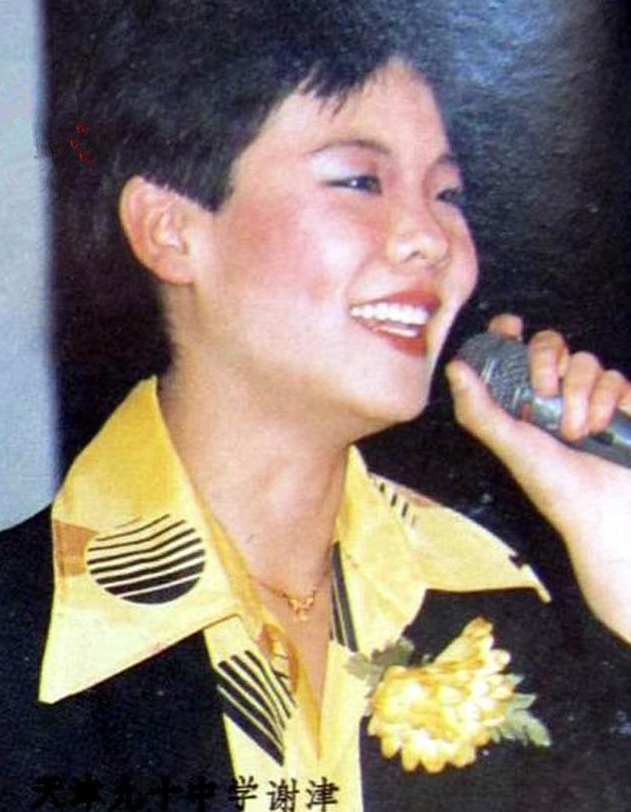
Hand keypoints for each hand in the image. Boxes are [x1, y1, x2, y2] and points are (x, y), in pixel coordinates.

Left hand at [445, 314, 630, 642]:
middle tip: (543, 395)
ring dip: (578, 394)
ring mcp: (587, 397)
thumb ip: (480, 409)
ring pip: (585, 360)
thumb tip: (454, 367)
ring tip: (575, 432)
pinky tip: (601, 428)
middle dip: (547, 363)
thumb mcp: (510, 447)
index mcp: (520, 399)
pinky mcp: (620, 404)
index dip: (507, 331)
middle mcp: (552, 393)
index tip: (509, 327)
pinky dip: (607, 400)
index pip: (512, 349)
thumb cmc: (553, 486)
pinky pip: (615, 377)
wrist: (604, 512)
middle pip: (550, 343)